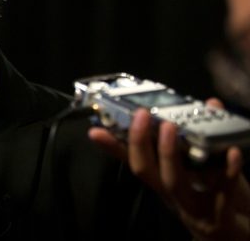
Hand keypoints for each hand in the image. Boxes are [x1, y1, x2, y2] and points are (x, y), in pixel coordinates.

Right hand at [89, 100, 249, 239]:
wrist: (241, 237)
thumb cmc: (222, 199)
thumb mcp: (207, 171)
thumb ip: (207, 140)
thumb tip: (208, 103)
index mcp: (164, 182)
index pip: (133, 161)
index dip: (113, 146)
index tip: (96, 129)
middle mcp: (172, 196)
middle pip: (145, 171)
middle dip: (140, 143)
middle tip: (142, 115)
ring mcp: (193, 209)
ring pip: (173, 183)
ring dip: (169, 154)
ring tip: (171, 126)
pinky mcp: (219, 219)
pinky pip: (222, 194)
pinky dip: (227, 172)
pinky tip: (232, 151)